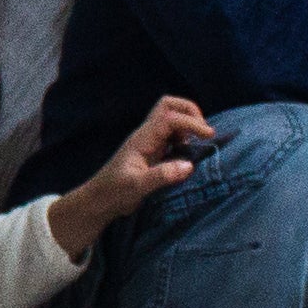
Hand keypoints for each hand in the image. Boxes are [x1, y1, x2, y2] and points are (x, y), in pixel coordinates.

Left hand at [44, 96, 214, 260]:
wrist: (99, 201)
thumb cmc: (114, 193)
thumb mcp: (137, 187)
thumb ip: (161, 176)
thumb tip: (189, 165)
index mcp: (143, 138)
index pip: (170, 118)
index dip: (191, 123)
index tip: (209, 137)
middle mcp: (147, 136)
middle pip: (169, 106)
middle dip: (190, 113)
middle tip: (205, 133)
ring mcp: (150, 143)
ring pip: (171, 119)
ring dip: (188, 125)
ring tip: (200, 144)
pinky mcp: (153, 153)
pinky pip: (172, 136)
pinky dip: (185, 139)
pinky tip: (189, 155)